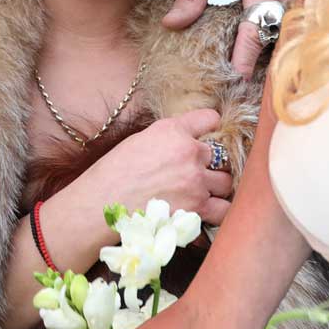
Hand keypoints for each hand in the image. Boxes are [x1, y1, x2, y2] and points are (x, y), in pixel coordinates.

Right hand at [76, 109, 232, 224]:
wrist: (102, 203)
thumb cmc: (114, 172)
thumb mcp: (141, 139)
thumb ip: (170, 137)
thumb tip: (187, 141)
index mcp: (174, 130)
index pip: (210, 118)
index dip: (210, 126)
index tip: (208, 133)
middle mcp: (189, 152)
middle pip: (221, 154)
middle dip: (211, 163)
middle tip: (197, 172)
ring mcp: (196, 182)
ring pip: (227, 182)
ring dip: (217, 186)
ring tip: (201, 192)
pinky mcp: (197, 209)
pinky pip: (223, 210)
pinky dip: (219, 210)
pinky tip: (207, 210)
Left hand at [163, 0, 301, 75]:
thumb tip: (171, 24)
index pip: (256, 30)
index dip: (245, 58)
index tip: (235, 80)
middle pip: (274, 38)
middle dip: (258, 63)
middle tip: (236, 88)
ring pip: (283, 34)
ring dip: (267, 53)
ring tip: (247, 78)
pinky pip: (286, 25)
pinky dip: (274, 40)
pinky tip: (257, 57)